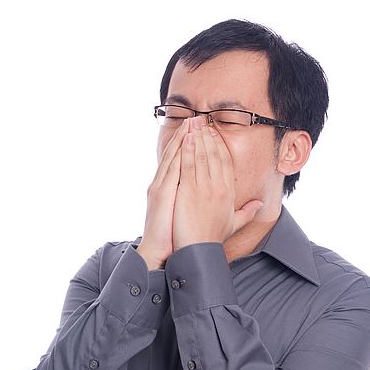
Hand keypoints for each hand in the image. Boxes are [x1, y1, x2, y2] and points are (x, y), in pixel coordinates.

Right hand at [136, 117, 189, 268]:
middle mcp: (164, 183)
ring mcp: (161, 187)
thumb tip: (210, 197)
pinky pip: (171, 169)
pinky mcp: (161, 194)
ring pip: (173, 156)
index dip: (191, 145)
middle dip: (187, 135)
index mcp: (171, 188)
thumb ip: (197, 202)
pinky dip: (178, 154)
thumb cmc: (174, 236)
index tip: (202, 131)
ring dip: (183, 138)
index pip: (182, 161)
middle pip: (177, 154)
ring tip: (192, 122)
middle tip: (197, 118)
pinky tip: (185, 141)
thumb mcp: (188, 215)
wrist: (159, 252)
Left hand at [172, 119, 263, 251]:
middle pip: (215, 154)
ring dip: (198, 138)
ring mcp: (203, 188)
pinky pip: (188, 165)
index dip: (220, 145)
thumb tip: (260, 205)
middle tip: (202, 121)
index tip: (214, 133)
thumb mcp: (235, 224)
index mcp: (229, 192)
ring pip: (202, 156)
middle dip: (208, 135)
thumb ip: (247, 212)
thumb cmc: (213, 238)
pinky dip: (187, 150)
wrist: (199, 251)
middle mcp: (219, 187)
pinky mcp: (189, 191)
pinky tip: (186, 138)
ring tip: (194, 123)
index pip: (226, 162)